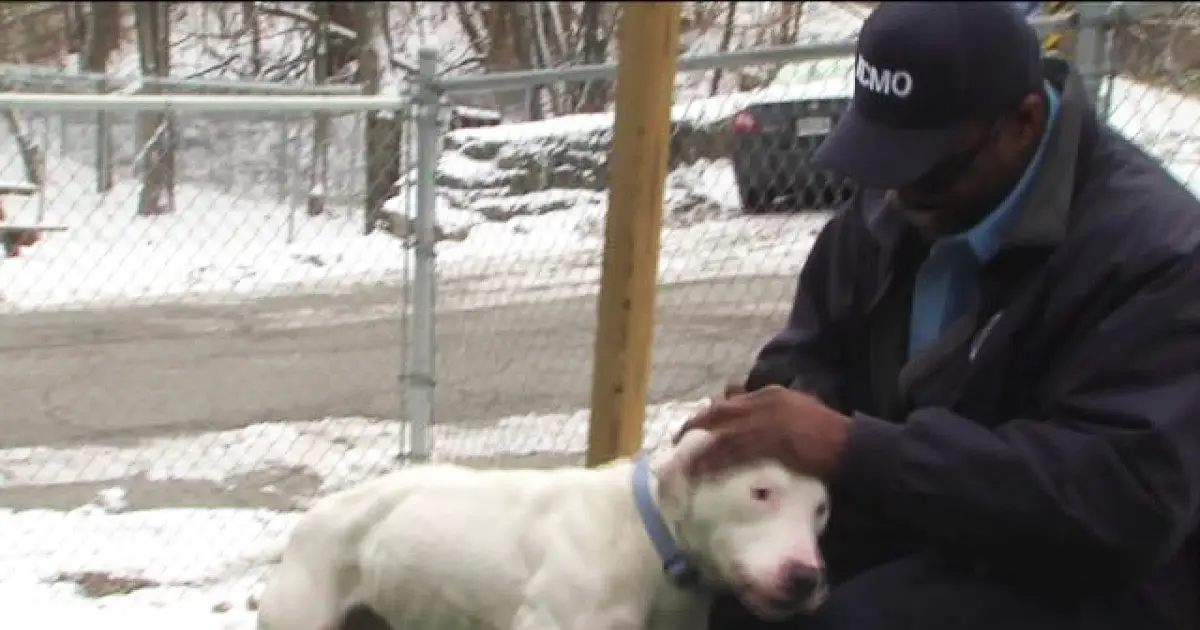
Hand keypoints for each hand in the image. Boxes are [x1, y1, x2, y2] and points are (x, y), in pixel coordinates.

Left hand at [675, 385, 850, 479]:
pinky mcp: (769, 441)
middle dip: (697, 427)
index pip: (733, 402)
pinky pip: (733, 451)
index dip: (712, 415)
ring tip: (684, 461)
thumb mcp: (801, 414)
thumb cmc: (830, 436)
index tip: (698, 427)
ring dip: (701, 448)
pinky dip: (715, 460)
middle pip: (720, 413)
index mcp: (773, 395)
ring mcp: (767, 420)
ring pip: (723, 433)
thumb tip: (763, 430)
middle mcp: (765, 402)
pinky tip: (702, 470)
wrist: (851, 446)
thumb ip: (779, 416)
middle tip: (680, 441)